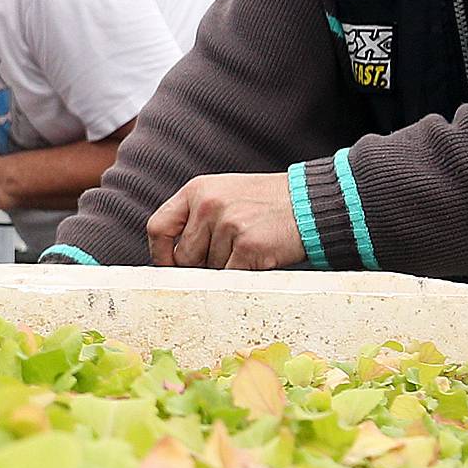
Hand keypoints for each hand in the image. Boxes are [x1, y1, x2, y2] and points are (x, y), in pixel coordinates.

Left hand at [148, 172, 304, 269]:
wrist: (309, 202)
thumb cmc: (267, 203)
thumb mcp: (225, 195)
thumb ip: (197, 218)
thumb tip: (172, 259)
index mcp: (197, 190)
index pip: (158, 227)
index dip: (160, 253)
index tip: (169, 266)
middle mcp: (208, 205)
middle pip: (183, 256)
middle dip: (201, 264)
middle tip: (229, 252)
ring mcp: (228, 225)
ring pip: (209, 269)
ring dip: (227, 267)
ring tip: (250, 245)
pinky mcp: (247, 246)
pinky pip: (230, 277)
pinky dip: (243, 276)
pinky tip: (258, 257)